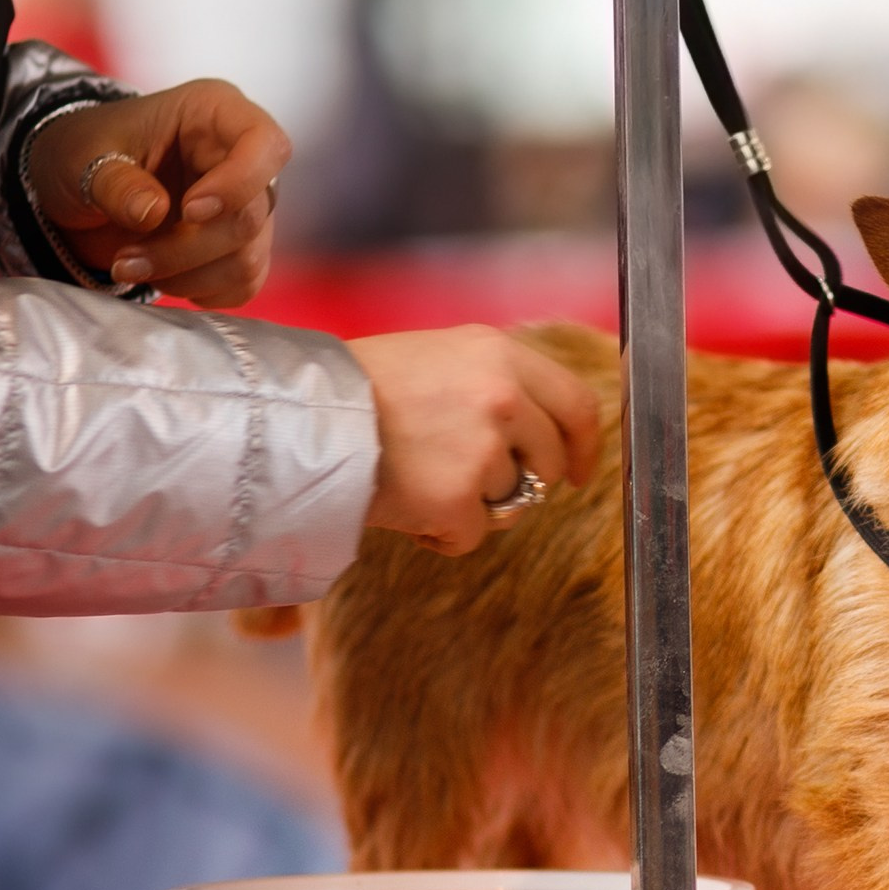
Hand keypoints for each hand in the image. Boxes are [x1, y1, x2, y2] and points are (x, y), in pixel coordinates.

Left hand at [26, 80, 289, 306]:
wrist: (77, 187)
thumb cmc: (83, 152)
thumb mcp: (79, 156)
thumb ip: (114, 182)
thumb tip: (153, 212)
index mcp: (213, 112)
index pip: (264, 144)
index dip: (238, 183)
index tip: (189, 210)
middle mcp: (241, 159)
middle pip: (249, 217)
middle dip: (186, 249)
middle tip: (125, 259)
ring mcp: (247, 207)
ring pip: (245, 259)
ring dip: (183, 276)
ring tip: (128, 265)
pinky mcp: (242, 249)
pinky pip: (242, 284)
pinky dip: (197, 290)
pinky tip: (160, 274)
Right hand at [347, 326, 601, 555]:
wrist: (304, 418)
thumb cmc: (360, 388)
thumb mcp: (438, 357)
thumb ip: (494, 383)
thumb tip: (540, 429)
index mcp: (499, 354)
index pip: (576, 404)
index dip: (584, 446)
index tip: (580, 472)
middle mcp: (502, 397)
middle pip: (549, 463)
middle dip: (522, 483)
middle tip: (475, 485)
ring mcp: (483, 450)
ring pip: (510, 502)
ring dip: (473, 506)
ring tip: (420, 480)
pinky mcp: (458, 499)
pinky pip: (471, 535)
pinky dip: (441, 534)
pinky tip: (406, 506)